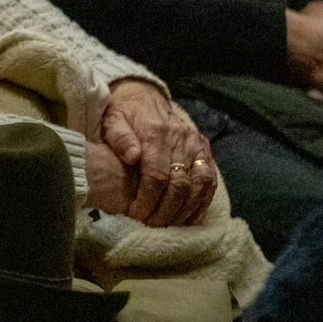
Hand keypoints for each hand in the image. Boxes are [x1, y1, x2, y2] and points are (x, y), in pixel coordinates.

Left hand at [96, 81, 215, 225]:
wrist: (143, 96)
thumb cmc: (124, 113)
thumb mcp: (113, 120)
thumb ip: (119, 137)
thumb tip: (132, 156)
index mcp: (157, 132)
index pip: (157, 175)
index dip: (148, 200)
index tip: (136, 216)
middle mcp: (182, 138)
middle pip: (179, 184)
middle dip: (165, 211)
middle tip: (150, 226)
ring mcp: (197, 145)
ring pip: (200, 185)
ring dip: (185, 211)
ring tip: (167, 226)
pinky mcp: (205, 150)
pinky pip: (209, 182)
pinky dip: (200, 203)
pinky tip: (187, 217)